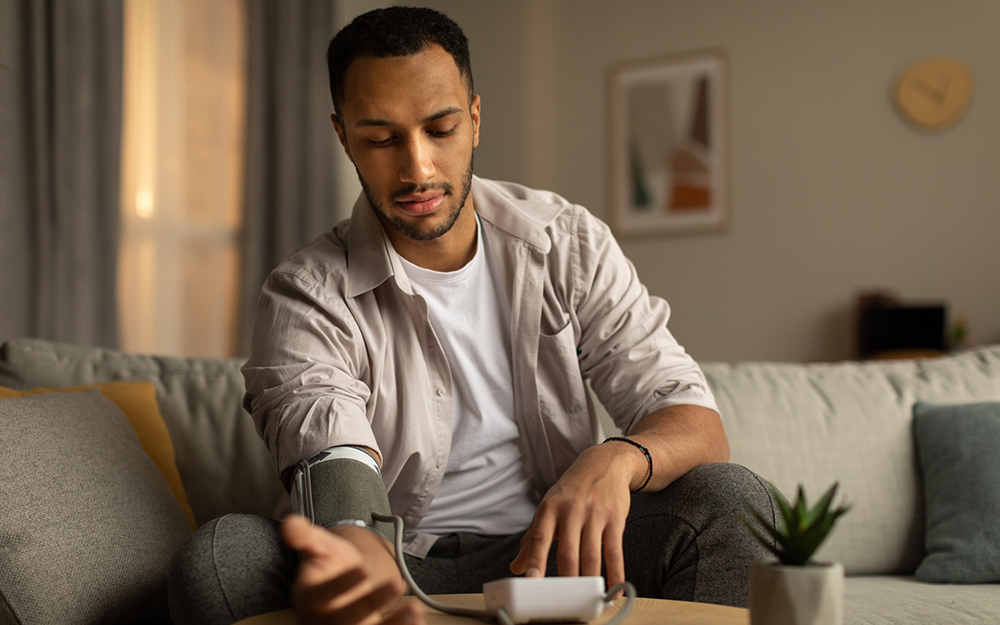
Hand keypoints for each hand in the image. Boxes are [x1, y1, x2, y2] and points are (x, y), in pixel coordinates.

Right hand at [281, 515, 424, 624]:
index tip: (362, 568)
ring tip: (414, 609)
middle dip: (370, 604)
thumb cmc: (330, 562)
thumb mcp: (318, 546)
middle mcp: (324, 620)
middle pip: (345, 620)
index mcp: (308, 598)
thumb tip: (290, 522)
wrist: (345, 577)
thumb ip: (305, 536)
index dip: (340, 585)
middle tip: (394, 584)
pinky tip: (417, 618)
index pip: (321, 596)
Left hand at [509, 444, 640, 589]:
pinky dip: (615, 572)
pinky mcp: (615, 519)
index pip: (539, 538)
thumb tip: (517, 566)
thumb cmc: (572, 490)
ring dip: (589, 580)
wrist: (604, 464)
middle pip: (567, 552)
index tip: (531, 580)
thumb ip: (532, 538)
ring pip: (591, 555)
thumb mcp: (548, 507)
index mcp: (549, 509)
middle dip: (565, 578)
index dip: (534, 560)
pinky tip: (613, 587)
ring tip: (586, 599)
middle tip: (562, 600)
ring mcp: (595, 515)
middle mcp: (571, 511)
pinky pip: (615, 551)